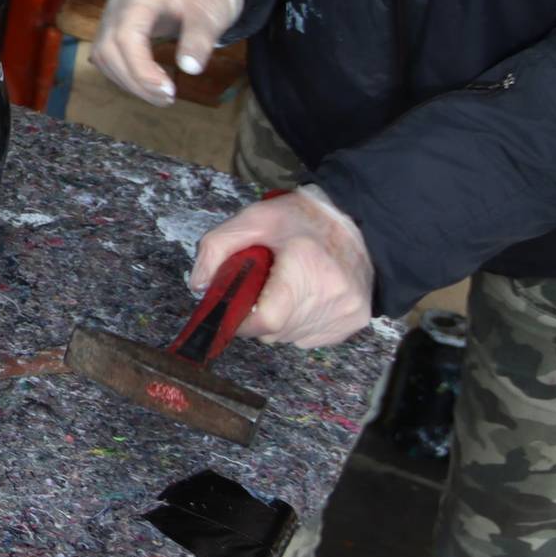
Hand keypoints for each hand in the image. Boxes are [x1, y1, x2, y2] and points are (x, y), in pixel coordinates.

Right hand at [95, 0, 244, 106]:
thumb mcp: (212, 14)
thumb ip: (200, 39)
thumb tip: (189, 69)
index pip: (127, 33)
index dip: (140, 68)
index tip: (166, 91)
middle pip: (109, 46)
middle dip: (134, 80)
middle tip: (165, 99)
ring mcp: (111, 10)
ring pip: (102, 54)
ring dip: (127, 81)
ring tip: (159, 96)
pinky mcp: (111, 23)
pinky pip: (105, 54)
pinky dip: (122, 74)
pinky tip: (145, 83)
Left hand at [191, 188, 372, 347]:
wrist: (353, 218)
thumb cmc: (298, 218)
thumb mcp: (252, 219)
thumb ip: (217, 246)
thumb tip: (199, 286)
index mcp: (304, 266)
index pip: (267, 319)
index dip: (242, 321)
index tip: (235, 308)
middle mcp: (331, 294)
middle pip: (276, 332)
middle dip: (258, 317)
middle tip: (261, 289)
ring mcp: (347, 310)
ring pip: (292, 338)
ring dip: (279, 322)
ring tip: (284, 290)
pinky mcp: (356, 321)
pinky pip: (312, 339)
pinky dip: (300, 325)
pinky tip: (304, 298)